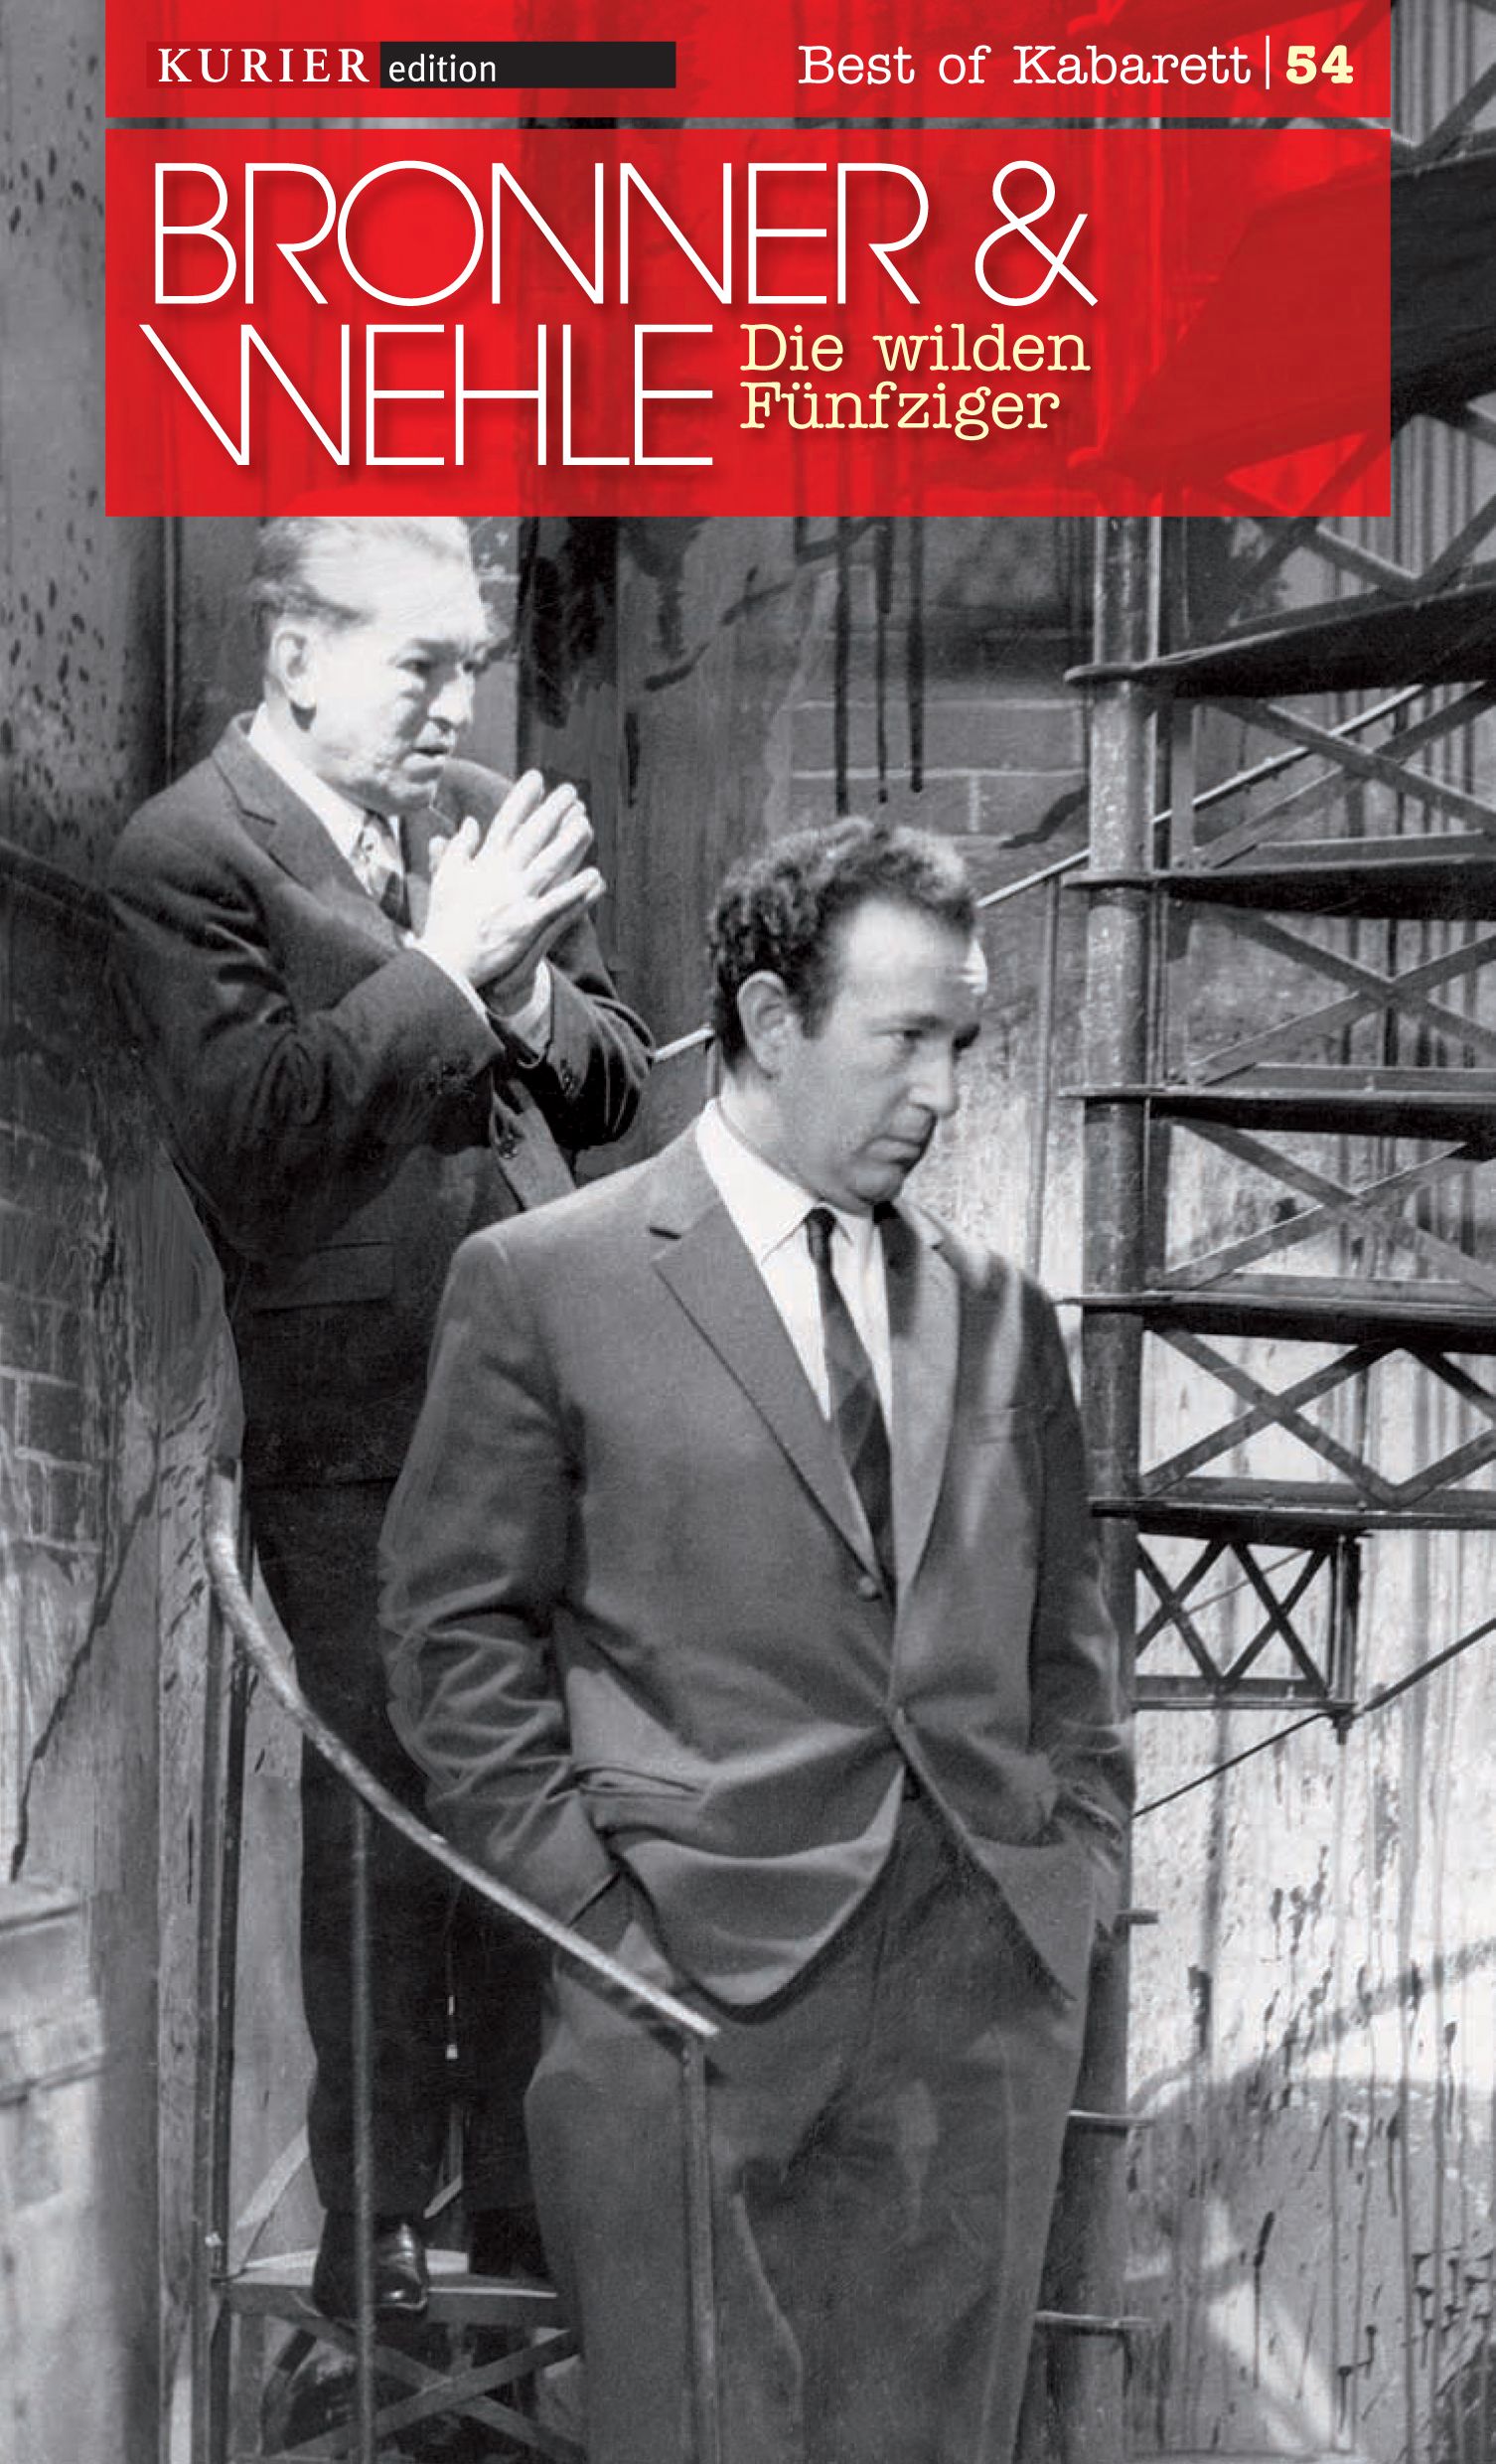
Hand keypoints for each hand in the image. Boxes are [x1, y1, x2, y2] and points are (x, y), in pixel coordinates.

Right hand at [419, 770, 603, 992]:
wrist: (446, 961)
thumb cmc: (445, 919)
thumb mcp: (445, 877)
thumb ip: (459, 847)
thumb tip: (471, 821)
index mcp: (482, 863)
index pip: (505, 822)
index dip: (522, 798)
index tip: (537, 777)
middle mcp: (500, 875)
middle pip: (531, 836)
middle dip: (552, 810)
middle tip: (570, 790)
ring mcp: (515, 898)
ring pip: (547, 863)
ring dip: (568, 843)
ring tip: (586, 822)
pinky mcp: (526, 923)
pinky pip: (556, 903)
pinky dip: (575, 889)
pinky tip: (594, 876)